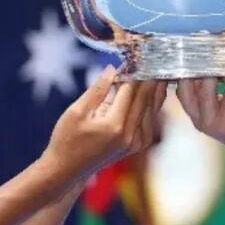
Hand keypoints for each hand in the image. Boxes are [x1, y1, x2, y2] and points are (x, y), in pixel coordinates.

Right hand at [44, 67, 166, 186]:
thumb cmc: (66, 140)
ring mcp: (136, 142)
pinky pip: (150, 120)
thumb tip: (113, 68)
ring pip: (152, 109)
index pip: (131, 90)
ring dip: (155, 88)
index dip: (135, 70)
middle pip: (146, 98)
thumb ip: (98, 90)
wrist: (67, 170)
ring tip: (158, 67)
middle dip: (149, 76)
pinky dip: (152, 104)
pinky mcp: (137, 145)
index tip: (139, 53)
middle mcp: (130, 135)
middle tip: (154, 55)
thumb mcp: (76, 111)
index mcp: (115, 125)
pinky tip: (154, 89)